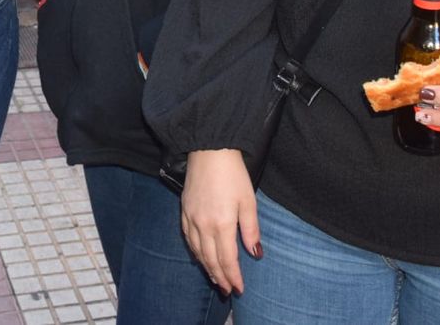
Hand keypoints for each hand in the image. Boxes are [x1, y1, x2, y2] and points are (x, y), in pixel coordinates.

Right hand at [180, 148, 259, 295]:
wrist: (209, 150)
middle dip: (220, 277)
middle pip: (211, 259)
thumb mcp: (249, 201)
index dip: (234, 276)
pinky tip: (200, 256)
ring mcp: (191, 218)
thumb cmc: (233, 174)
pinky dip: (195, 252)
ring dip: (207, 267)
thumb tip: (255, 253)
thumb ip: (251, 229)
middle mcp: (203, 225)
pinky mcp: (184, 210)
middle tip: (228, 290)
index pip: (227, 259)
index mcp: (222, 224)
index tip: (239, 289)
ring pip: (198, 251)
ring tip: (216, 278)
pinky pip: (188, 238)